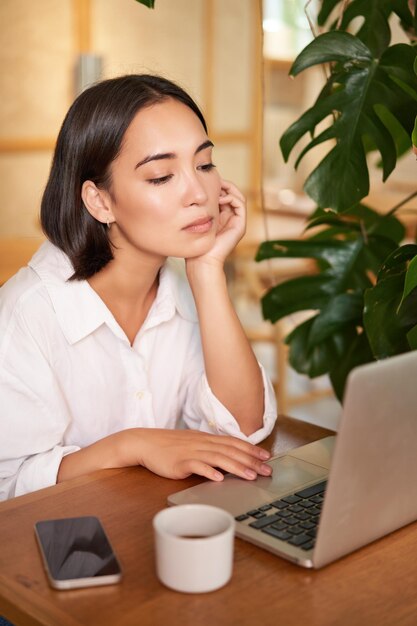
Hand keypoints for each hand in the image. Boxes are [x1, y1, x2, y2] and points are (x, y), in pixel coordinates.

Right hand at [128, 428, 271, 481]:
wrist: (145, 443)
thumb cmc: (170, 446)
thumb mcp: (193, 443)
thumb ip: (210, 449)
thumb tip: (228, 457)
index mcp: (207, 438)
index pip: (234, 443)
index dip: (251, 450)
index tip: (266, 457)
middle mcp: (202, 443)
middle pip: (231, 451)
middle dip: (251, 461)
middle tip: (267, 471)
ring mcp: (191, 452)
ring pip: (218, 458)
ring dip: (236, 467)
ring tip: (250, 476)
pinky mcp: (180, 463)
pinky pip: (197, 466)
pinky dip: (209, 471)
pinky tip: (219, 478)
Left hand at [187, 179, 245, 268]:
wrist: (202, 262)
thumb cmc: (194, 243)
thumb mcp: (195, 221)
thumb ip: (198, 208)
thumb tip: (193, 192)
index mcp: (221, 217)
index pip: (224, 194)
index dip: (217, 185)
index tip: (206, 180)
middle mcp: (231, 218)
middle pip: (232, 193)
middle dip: (223, 184)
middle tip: (213, 179)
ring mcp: (237, 222)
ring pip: (238, 196)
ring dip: (228, 189)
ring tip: (216, 188)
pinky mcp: (240, 226)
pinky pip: (241, 204)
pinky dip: (232, 197)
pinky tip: (220, 198)